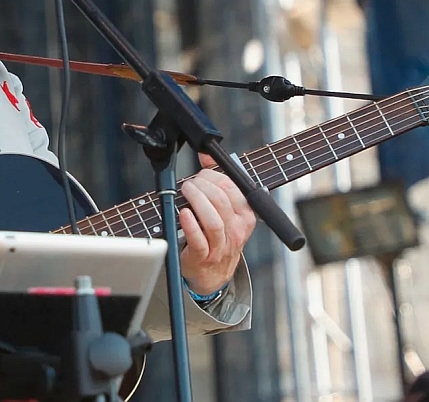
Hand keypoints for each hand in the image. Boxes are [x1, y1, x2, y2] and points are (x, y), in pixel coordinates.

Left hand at [178, 155, 256, 295]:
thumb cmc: (218, 237)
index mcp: (245, 216)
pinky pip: (199, 240)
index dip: (214, 176)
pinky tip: (182, 213)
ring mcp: (221, 246)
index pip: (233, 188)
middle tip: (189, 183)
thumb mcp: (225, 210)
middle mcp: (236, 231)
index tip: (201, 173)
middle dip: (202, 185)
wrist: (212, 275)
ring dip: (196, 201)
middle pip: (221, 201)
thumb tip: (206, 154)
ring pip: (213, 220)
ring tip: (185, 192)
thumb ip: (217, 180)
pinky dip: (190, 224)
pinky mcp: (203, 257)